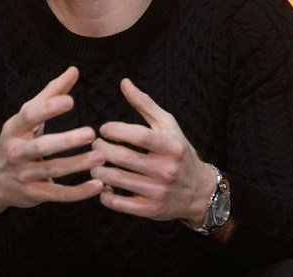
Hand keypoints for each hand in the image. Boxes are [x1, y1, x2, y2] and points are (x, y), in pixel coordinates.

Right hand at [0, 66, 104, 226]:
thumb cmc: (17, 140)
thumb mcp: (26, 116)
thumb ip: (51, 93)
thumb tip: (74, 70)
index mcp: (14, 128)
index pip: (29, 116)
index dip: (48, 108)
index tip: (71, 101)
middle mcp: (15, 152)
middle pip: (41, 146)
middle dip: (66, 140)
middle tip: (91, 133)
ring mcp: (24, 175)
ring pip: (52, 170)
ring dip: (78, 165)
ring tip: (101, 156)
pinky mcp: (34, 194)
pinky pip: (58, 194)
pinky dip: (79, 192)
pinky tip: (98, 185)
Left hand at [90, 78, 216, 224]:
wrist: (198, 191)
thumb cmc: (178, 151)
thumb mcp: (167, 125)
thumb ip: (144, 103)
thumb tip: (123, 82)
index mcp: (170, 146)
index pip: (138, 135)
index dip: (115, 130)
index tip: (104, 129)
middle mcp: (166, 170)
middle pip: (122, 157)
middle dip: (101, 149)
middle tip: (94, 145)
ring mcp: (158, 192)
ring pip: (116, 180)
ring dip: (98, 171)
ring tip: (94, 164)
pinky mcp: (150, 210)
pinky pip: (118, 203)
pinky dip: (104, 194)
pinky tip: (103, 185)